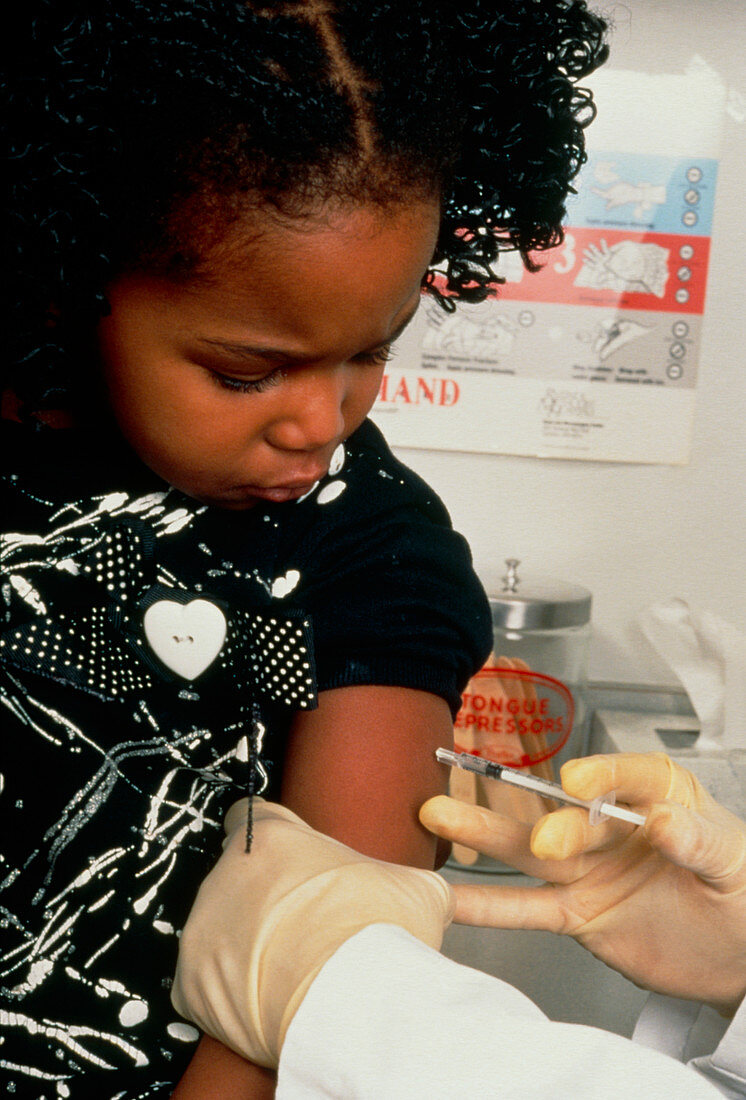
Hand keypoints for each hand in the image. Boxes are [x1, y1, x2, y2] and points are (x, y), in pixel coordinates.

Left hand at [172, 798, 453, 1067]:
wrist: (350, 997)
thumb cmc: (377, 929)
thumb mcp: (414, 886)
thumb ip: (407, 877)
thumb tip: (427, 890)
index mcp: (270, 836)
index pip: (251, 815)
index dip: (272, 837)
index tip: (291, 860)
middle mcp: (225, 873)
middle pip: (236, 877)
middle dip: (264, 899)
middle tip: (305, 925)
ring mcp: (203, 927)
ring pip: (219, 930)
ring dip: (245, 944)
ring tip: (291, 969)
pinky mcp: (190, 982)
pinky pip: (204, 983)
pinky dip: (228, 994)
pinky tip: (266, 1002)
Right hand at [420, 752, 745, 1014]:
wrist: (740, 954)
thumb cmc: (745, 890)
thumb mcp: (735, 859)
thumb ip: (698, 838)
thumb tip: (664, 821)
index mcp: (658, 793)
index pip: (629, 776)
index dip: (603, 777)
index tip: (581, 785)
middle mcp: (613, 825)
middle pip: (571, 815)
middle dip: (545, 819)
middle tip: (540, 836)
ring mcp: (588, 868)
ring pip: (530, 850)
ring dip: (485, 835)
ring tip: (438, 815)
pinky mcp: (574, 911)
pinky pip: (527, 906)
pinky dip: (487, 905)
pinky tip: (450, 897)